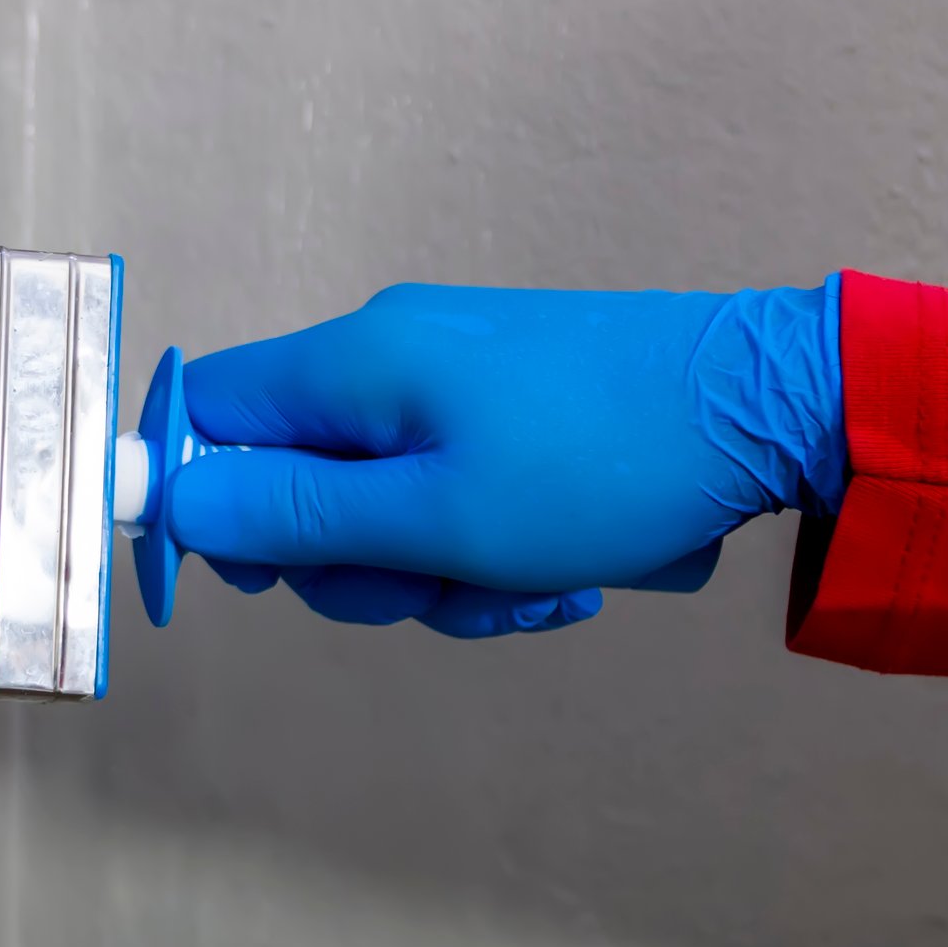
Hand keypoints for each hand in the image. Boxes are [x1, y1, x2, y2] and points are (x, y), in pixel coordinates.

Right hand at [163, 278, 846, 636]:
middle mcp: (390, 358)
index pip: (206, 415)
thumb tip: (173, 501)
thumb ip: (296, 515)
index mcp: (353, 363)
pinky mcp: (509, 412)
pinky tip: (559, 578)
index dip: (205, 501)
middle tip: (434, 588)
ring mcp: (454, 385)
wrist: (774, 408)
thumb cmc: (604, 463)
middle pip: (293, 481)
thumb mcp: (437, 518)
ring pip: (381, 511)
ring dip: (438, 575)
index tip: (257, 574)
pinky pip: (452, 500)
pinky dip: (489, 553)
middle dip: (354, 565)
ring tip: (526, 587)